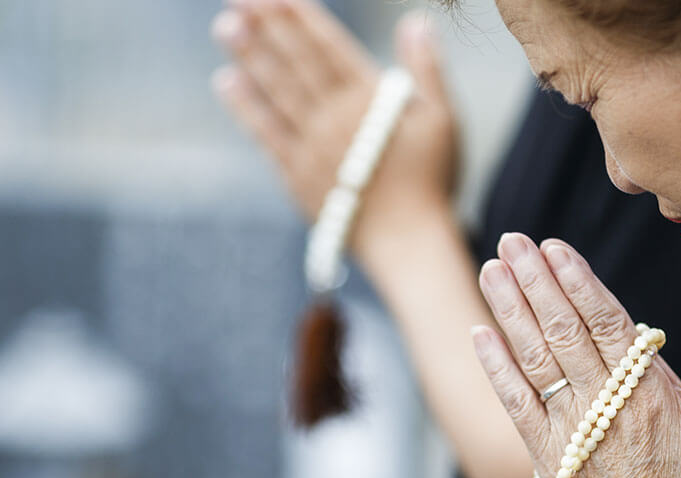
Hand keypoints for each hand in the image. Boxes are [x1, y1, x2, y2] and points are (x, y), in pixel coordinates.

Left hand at [211, 0, 459, 268]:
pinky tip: (228, 82)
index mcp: (370, 100)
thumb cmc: (432, 181)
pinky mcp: (297, 176)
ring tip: (225, 27)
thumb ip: (427, 69)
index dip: (300, 17)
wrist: (409, 242)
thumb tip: (416, 21)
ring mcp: (312, 147)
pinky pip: (267, 135)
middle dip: (266, 27)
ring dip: (250, 58)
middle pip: (296, 63)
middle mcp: (335, 118)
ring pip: (277, 93)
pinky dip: (247, 108)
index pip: (328, 46)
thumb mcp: (444, 121)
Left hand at [472, 234, 680, 477]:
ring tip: (492, 268)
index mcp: (646, 391)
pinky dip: (495, 366)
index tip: (554, 247)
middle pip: (562, 329)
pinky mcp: (545, 454)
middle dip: (535, 280)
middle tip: (513, 241)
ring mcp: (568, 428)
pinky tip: (479, 333)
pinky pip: (515, 402)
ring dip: (510, 310)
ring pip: (534, 356)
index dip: (577, 281)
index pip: (606, 322)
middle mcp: (600, 403)